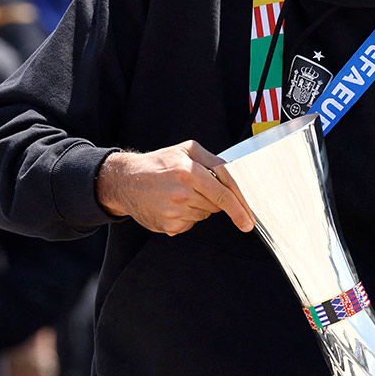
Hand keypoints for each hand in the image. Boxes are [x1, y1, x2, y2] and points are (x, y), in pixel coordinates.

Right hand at [96, 141, 253, 234]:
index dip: (239, 209)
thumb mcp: (187, 149)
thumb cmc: (159, 163)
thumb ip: (213, 160)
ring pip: (204, 215)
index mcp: (189, 171)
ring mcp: (174, 211)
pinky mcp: (168, 226)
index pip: (222, 194)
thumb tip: (234, 178)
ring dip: (199, 207)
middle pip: (216, 205)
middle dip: (212, 198)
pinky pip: (191, 224)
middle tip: (194, 187)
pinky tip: (172, 205)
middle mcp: (182, 192)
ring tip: (178, 193)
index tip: (248, 222)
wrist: (126, 180)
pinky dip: (187, 217)